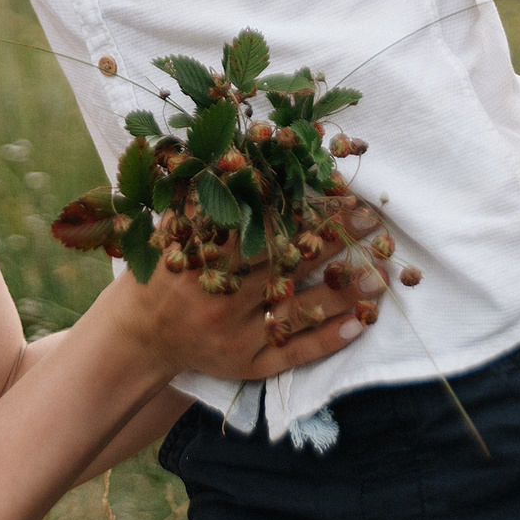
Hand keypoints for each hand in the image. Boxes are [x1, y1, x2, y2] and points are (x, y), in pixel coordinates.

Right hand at [97, 202, 384, 383]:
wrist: (138, 338)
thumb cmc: (164, 274)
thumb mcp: (174, 229)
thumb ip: (203, 195)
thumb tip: (244, 154)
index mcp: (206, 256)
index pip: (266, 226)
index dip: (307, 209)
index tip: (342, 193)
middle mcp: (224, 295)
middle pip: (290, 264)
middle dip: (335, 242)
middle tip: (373, 224)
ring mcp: (237, 334)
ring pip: (298, 310)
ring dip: (343, 292)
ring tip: (381, 273)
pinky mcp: (246, 365)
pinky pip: (293, 354)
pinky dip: (328, 340)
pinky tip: (361, 323)